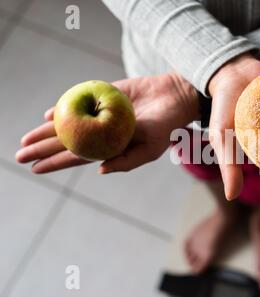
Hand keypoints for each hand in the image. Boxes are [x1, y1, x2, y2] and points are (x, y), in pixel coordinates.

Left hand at [16, 73, 198, 173]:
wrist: (173, 97)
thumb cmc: (166, 127)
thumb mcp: (150, 149)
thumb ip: (126, 161)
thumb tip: (99, 170)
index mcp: (111, 147)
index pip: (78, 156)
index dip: (56, 163)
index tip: (36, 168)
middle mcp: (102, 132)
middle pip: (68, 141)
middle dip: (43, 149)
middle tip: (20, 156)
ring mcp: (101, 114)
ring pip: (69, 123)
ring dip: (46, 131)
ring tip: (25, 140)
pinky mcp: (103, 96)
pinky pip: (79, 101)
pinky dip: (63, 108)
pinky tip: (47, 115)